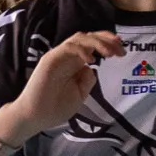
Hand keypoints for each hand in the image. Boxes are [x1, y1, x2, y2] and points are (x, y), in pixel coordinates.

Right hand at [0, 30, 116, 143]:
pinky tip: (91, 60)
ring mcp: (58, 56)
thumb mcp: (79, 95)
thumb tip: (92, 68)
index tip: (121, 51)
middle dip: (106, 40)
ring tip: (110, 52)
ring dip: (97, 42)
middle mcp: (67, 57)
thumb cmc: (54, 108)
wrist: (34, 117)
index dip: (107, 44)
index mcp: (74, 64)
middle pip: (88, 38)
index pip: (92, 45)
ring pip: (79, 38)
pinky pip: (68, 47)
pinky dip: (82, 50)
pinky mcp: (50, 59)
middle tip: (120, 49)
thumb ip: (87, 80)